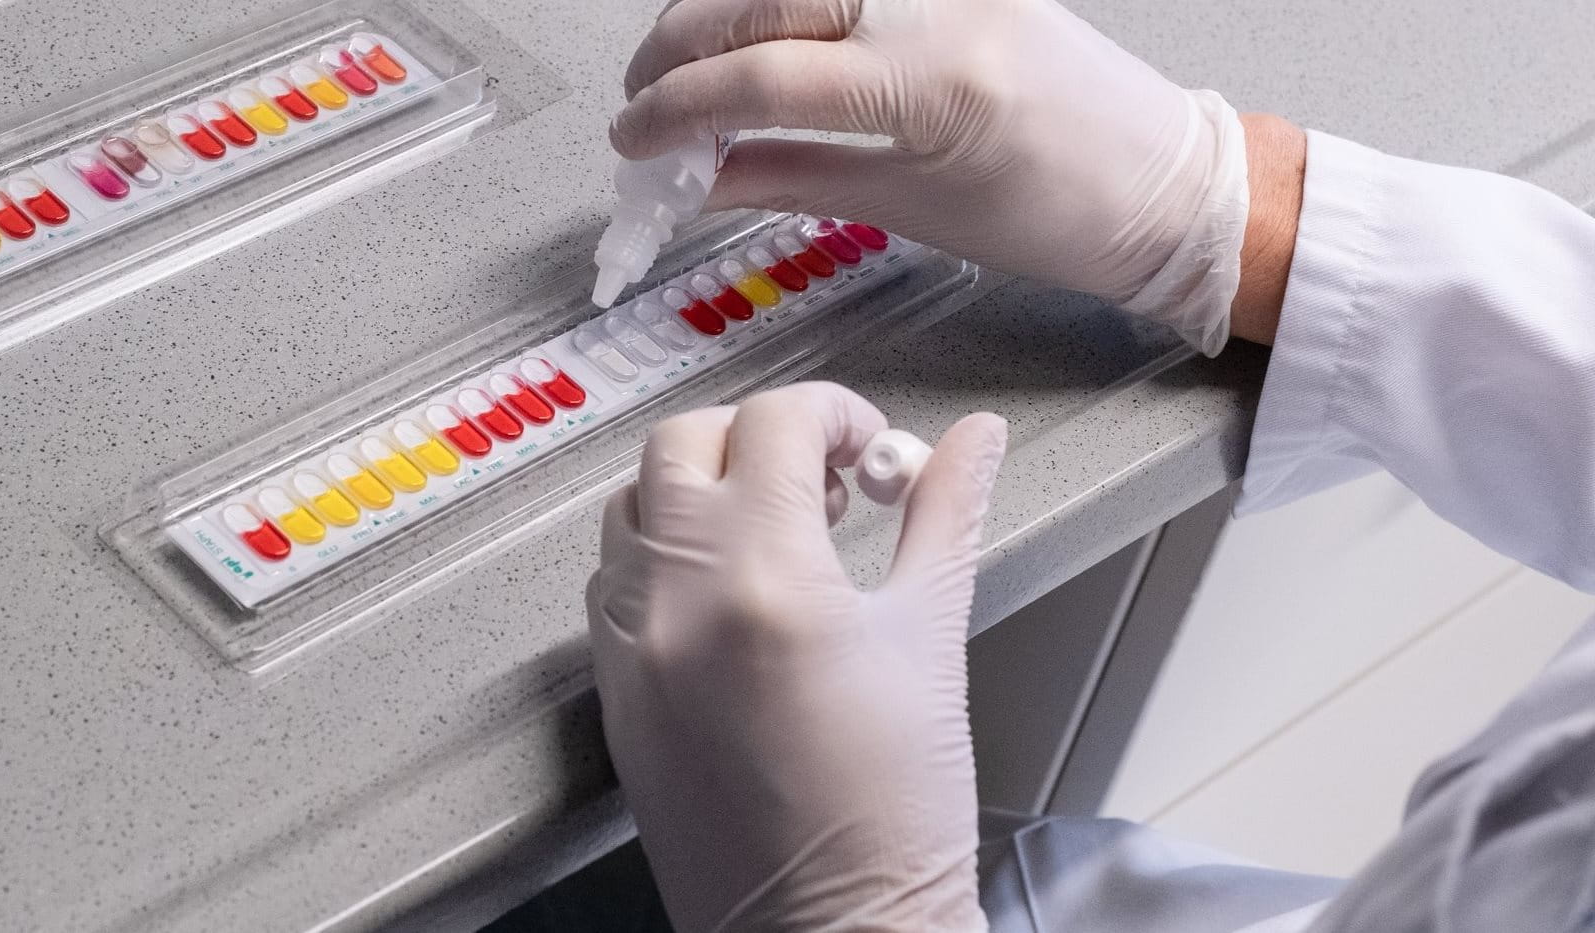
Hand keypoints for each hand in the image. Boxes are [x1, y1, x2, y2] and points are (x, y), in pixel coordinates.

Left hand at [587, 381, 1007, 931]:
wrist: (832, 932)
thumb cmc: (891, 815)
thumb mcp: (933, 640)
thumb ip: (947, 516)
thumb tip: (973, 442)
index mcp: (765, 579)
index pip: (774, 425)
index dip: (834, 415)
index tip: (868, 449)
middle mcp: (678, 602)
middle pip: (683, 443)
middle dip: (756, 438)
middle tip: (822, 480)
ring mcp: (632, 648)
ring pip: (633, 505)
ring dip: (698, 491)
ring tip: (774, 531)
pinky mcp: (614, 693)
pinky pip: (614, 582)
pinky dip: (662, 557)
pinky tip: (727, 591)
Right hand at [610, 0, 1251, 354]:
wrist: (1164, 185)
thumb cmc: (1061, 215)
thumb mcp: (910, 211)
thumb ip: (793, 178)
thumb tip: (703, 176)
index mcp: (932, 85)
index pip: (763, 77)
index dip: (677, 109)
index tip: (632, 139)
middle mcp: (940, 8)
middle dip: (682, 44)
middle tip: (644, 97)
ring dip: (724, 11)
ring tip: (687, 66)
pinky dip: (786, 4)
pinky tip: (757, 36)